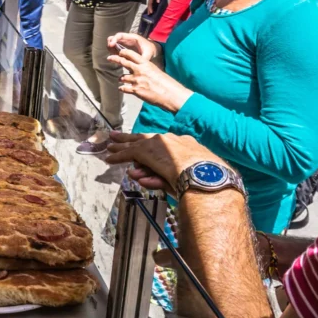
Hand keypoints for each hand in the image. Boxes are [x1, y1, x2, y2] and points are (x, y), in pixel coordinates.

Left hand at [105, 131, 225, 196]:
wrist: (207, 175)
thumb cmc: (207, 179)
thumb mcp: (189, 177)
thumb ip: (168, 178)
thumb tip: (149, 180)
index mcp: (186, 145)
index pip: (165, 143)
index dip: (154, 144)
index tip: (148, 145)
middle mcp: (170, 141)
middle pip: (146, 138)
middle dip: (131, 138)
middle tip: (119, 137)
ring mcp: (157, 144)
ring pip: (134, 144)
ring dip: (122, 147)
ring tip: (111, 147)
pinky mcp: (147, 151)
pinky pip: (128, 153)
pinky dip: (118, 156)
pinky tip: (110, 158)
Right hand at [107, 32, 157, 63]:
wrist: (152, 50)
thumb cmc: (150, 50)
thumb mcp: (148, 54)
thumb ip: (143, 58)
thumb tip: (138, 64)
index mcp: (132, 37)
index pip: (120, 35)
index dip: (114, 39)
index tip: (111, 45)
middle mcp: (126, 39)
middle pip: (113, 38)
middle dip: (110, 44)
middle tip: (110, 51)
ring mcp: (124, 43)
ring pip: (113, 43)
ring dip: (111, 49)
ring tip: (113, 55)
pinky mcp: (123, 48)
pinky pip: (115, 49)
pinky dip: (113, 52)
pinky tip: (115, 57)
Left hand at [108, 45, 191, 112]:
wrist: (170, 94)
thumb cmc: (166, 83)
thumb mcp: (156, 71)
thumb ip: (146, 69)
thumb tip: (140, 70)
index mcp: (146, 64)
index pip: (131, 54)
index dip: (124, 52)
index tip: (119, 52)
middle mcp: (139, 70)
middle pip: (123, 62)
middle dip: (115, 59)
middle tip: (109, 58)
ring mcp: (136, 80)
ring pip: (122, 77)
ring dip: (121, 78)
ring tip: (121, 79)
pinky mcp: (135, 90)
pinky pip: (123, 88)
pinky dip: (122, 88)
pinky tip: (122, 88)